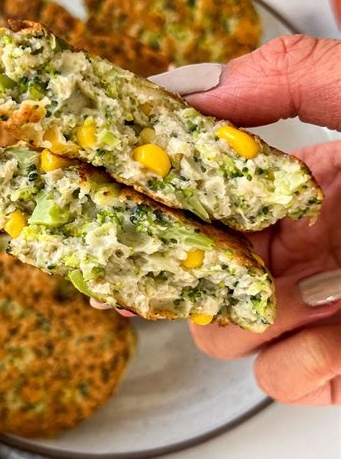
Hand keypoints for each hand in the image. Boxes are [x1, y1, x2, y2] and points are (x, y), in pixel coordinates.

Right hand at [186, 35, 340, 404]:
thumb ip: (286, 77)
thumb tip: (184, 82)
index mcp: (294, 187)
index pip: (199, 199)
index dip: (163, 204)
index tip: (137, 208)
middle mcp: (293, 248)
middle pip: (199, 273)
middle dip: (206, 272)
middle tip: (238, 259)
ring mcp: (310, 310)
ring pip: (229, 336)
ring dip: (259, 322)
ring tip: (310, 296)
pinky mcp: (332, 366)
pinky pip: (282, 382)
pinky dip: (303, 368)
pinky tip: (335, 342)